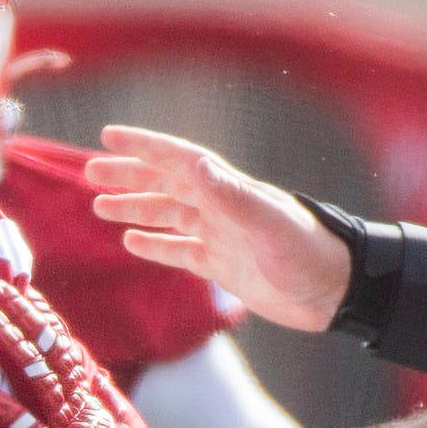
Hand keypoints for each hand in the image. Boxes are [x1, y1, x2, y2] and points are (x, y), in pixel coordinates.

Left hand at [0, 271, 151, 427]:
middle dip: (22, 314)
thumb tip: (87, 364)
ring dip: (8, 344)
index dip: (43, 316)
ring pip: (35, 377)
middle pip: (50, 350)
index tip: (23, 288)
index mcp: (97, 402)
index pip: (67, 347)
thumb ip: (104, 397)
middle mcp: (82, 409)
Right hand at [84, 126, 351, 332]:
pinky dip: (155, 244)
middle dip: (129, 175)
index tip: (108, 136)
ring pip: (168, 215)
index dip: (144, 147)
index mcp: (229, 191)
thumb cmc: (307, 253)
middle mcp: (221, 208)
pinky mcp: (223, 266)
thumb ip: (228, 194)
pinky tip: (133, 241)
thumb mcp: (266, 221)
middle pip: (166, 184)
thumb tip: (192, 164)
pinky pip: (180, 251)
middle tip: (91, 172)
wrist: (335, 291)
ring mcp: (221, 236)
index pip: (178, 161)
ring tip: (100, 206)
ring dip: (135, 208)